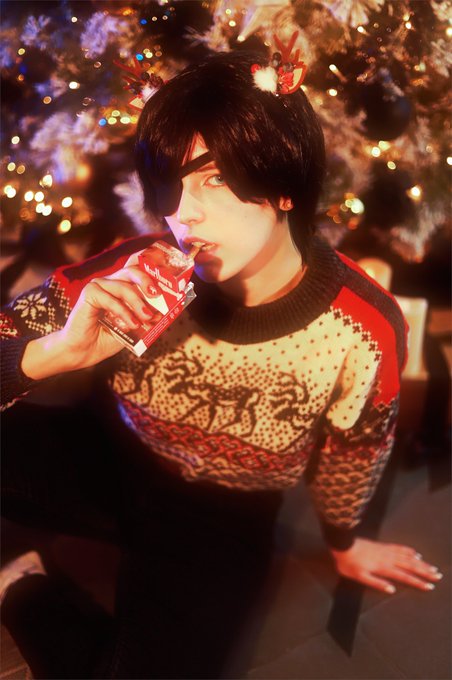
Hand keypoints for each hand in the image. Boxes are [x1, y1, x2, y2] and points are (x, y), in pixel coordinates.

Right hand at [60, 251, 156, 368]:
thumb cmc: (107, 338)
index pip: (137, 267)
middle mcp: (111, 282)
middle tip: (158, 295)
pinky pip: (110, 299)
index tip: (167, 270)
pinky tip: (131, 324)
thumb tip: (166, 313)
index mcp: (122, 286)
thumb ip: (146, 318)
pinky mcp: (89, 293)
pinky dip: (123, 312)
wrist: (83, 352)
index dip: (152, 263)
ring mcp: (99, 286)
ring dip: (138, 303)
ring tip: (147, 317)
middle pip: (132, 270)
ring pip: (124, 286)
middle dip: (148, 281)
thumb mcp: (133, 327)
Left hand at [330, 538, 442, 593]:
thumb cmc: (349, 563)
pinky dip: (408, 551)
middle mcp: (388, 558)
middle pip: (410, 565)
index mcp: (383, 567)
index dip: (417, 582)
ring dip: (420, 562)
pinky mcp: (382, 546)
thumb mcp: (359, 576)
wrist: (343, 544)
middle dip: (424, 571)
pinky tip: (415, 553)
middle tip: (438, 575)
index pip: (404, 576)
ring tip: (431, 566)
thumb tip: (392, 590)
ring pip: (407, 556)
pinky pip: (399, 548)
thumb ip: (376, 583)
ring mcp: (386, 551)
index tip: (430, 586)